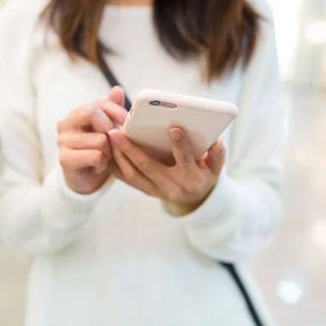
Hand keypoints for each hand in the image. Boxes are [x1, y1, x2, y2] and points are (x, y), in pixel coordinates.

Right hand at [58, 87, 127, 194]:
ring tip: (104, 157)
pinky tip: (97, 167)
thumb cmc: (99, 151)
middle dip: (111, 130)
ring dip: (109, 152)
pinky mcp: (64, 159)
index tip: (127, 125)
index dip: (118, 113)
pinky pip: (95, 156)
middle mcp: (65, 124)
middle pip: (92, 113)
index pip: (100, 103)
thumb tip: (117, 89)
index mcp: (76, 113)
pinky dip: (102, 164)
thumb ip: (111, 109)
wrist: (86, 179)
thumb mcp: (107, 129)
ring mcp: (62, 141)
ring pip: (100, 139)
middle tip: (113, 143)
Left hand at [108, 127, 225, 214]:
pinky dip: (116, 165)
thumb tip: (215, 138)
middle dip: (131, 149)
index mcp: (192, 179)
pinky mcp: (145, 190)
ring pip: (133, 175)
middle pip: (149, 167)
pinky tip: (108, 150)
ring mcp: (156, 191)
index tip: (174, 127)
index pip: (186, 161)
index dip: (181, 145)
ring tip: (110, 137)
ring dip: (119, 156)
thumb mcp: (216, 166)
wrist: (195, 198)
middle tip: (117, 132)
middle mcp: (172, 187)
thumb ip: (217, 153)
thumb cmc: (204, 173)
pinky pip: (127, 180)